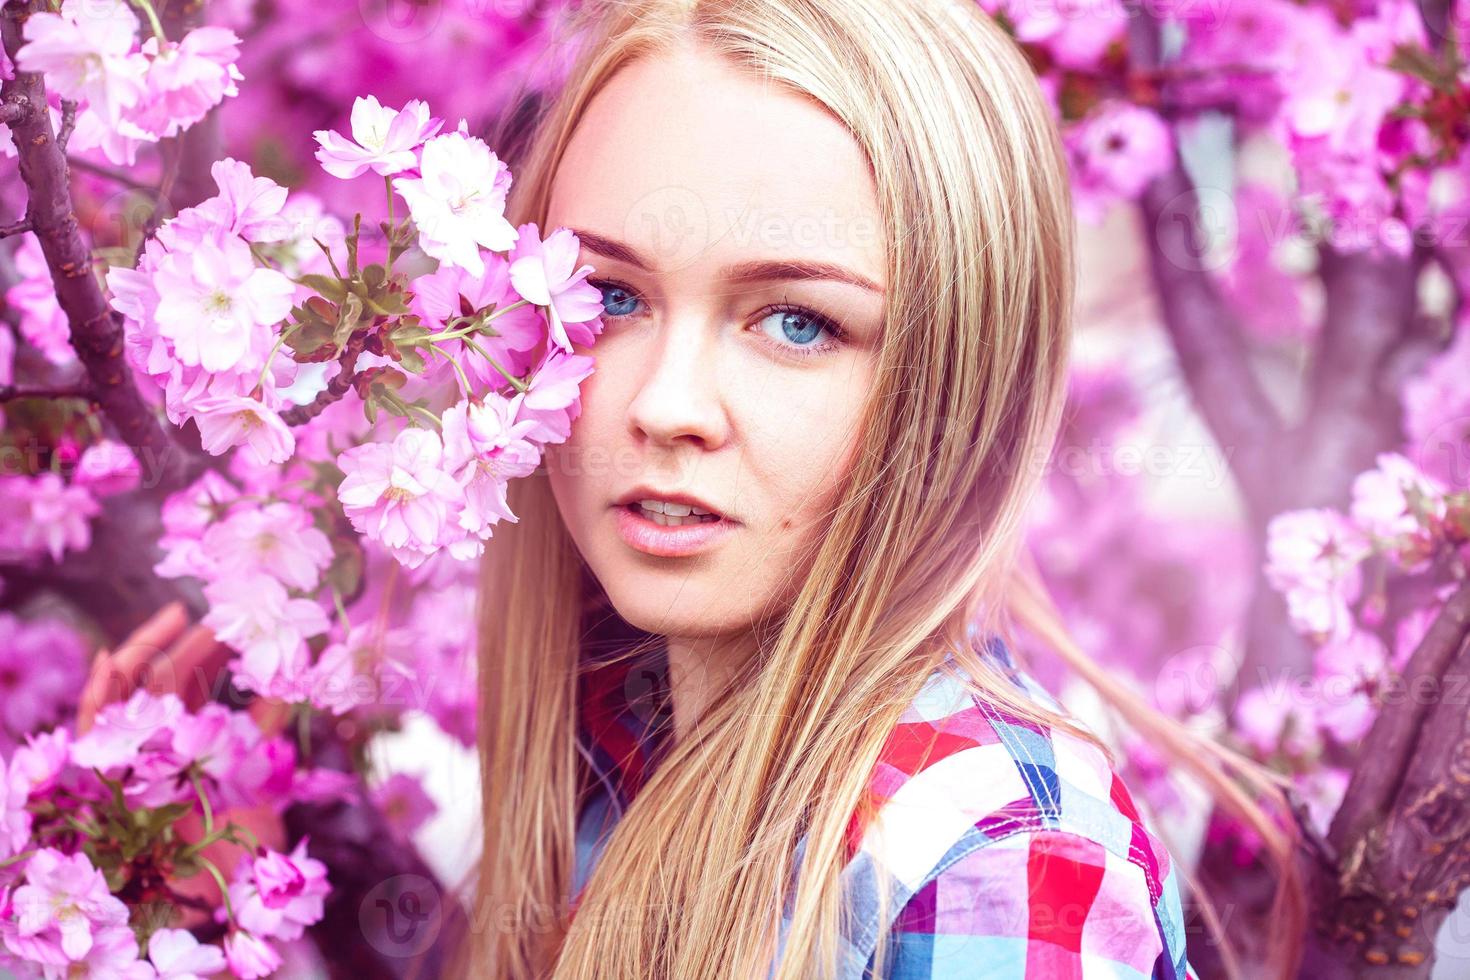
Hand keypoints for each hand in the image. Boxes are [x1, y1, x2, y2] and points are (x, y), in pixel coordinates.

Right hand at [78, 600, 288, 928]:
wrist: (228, 897)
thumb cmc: (248, 845)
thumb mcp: (265, 773)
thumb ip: (266, 725)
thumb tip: (287, 675)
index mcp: (188, 743)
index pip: (194, 682)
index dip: (212, 646)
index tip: (241, 615)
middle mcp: (155, 747)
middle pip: (165, 680)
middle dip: (191, 641)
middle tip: (223, 607)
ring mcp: (131, 760)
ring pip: (128, 693)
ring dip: (150, 650)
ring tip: (180, 614)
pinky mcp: (109, 780)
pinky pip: (90, 733)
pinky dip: (98, 695)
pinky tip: (114, 658)